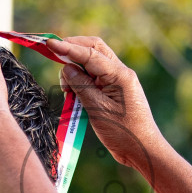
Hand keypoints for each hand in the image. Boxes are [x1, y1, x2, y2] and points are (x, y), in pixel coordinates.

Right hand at [46, 36, 167, 174]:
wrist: (142, 149)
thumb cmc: (123, 132)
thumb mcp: (97, 109)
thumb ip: (81, 85)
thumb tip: (67, 68)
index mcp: (119, 75)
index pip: (89, 53)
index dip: (67, 47)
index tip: (49, 43)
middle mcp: (120, 73)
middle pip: (94, 49)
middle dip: (73, 49)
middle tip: (54, 55)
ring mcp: (118, 81)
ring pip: (93, 62)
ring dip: (76, 68)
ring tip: (66, 89)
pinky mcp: (114, 90)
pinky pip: (95, 77)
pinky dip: (81, 80)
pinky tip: (73, 93)